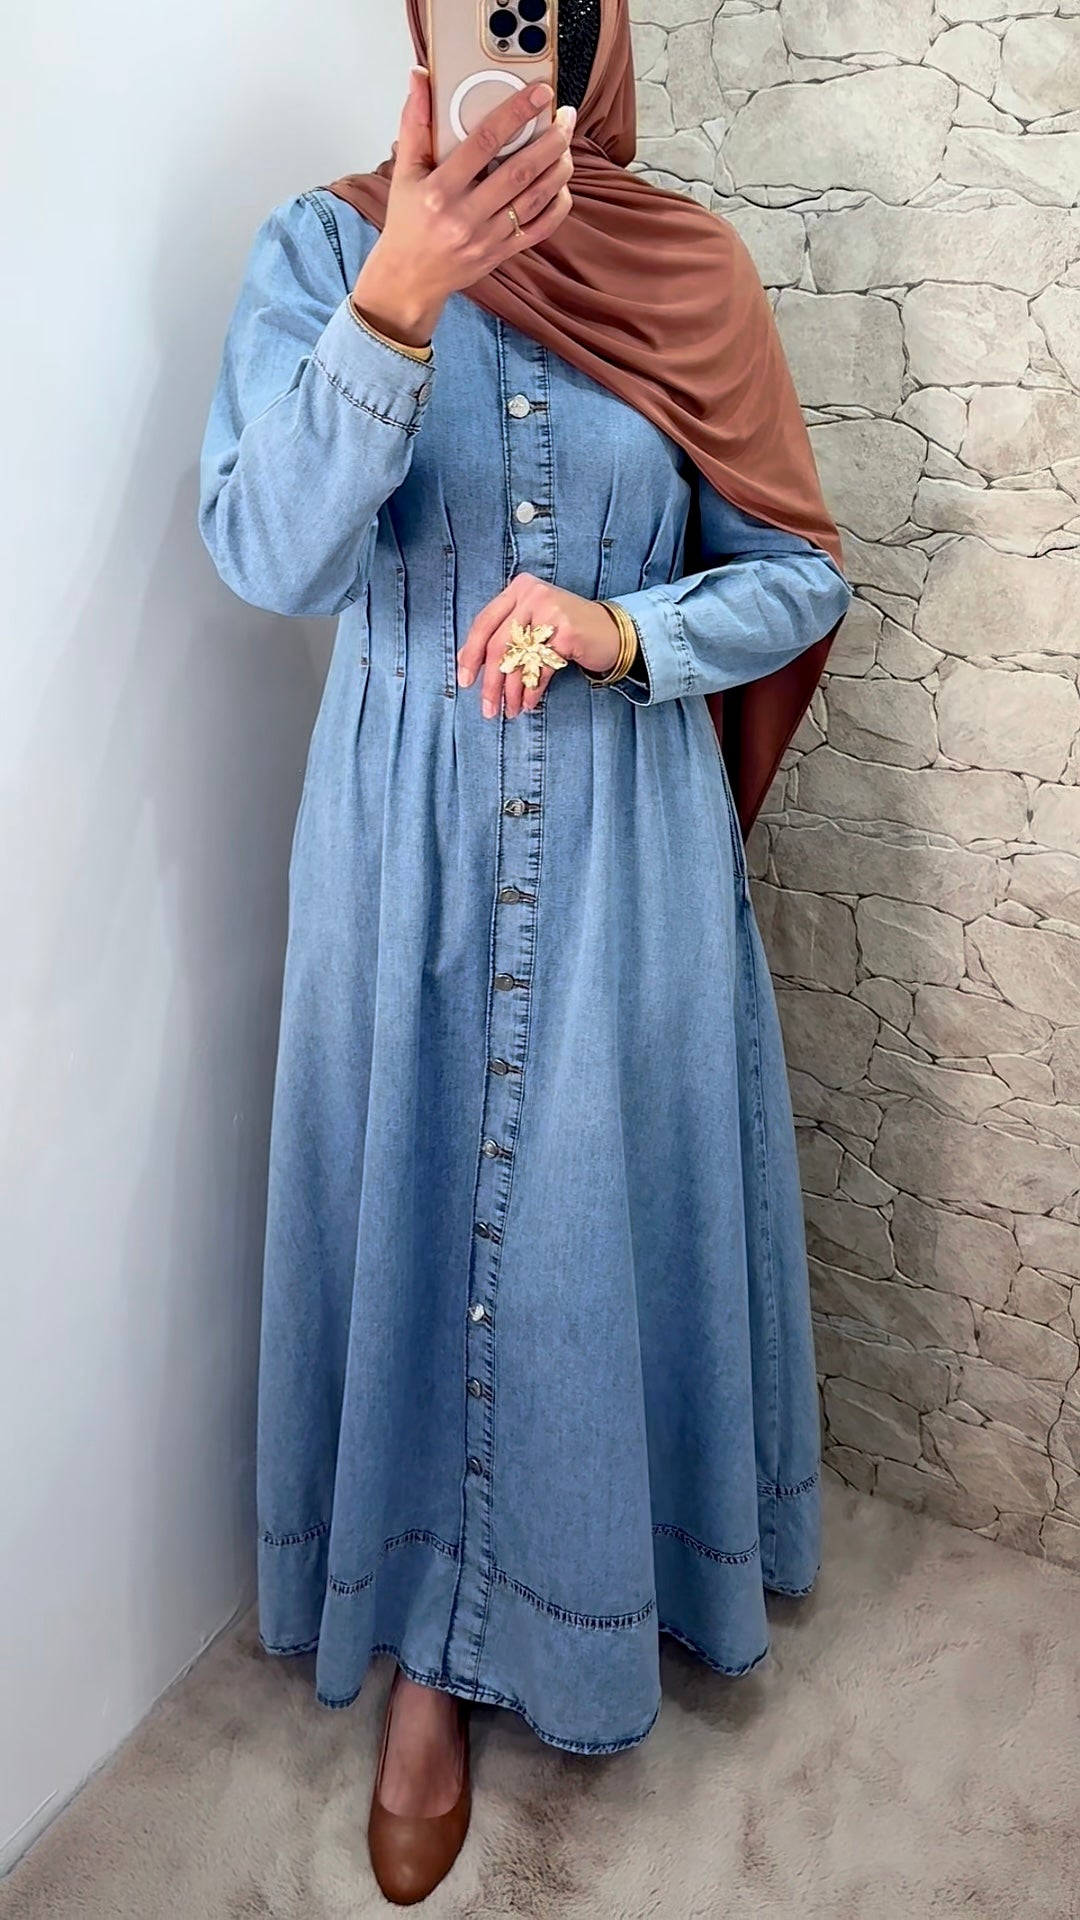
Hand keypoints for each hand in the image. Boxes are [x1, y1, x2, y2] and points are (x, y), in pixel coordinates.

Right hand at [350, 69, 575, 351]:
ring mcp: (487, 238)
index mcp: (440, 190)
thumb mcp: (404, 172)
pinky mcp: (501, 254)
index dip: (516, 113)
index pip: (484, 142)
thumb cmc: (408, 221)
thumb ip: (415, 124)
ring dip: (558, 167)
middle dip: (550, 139)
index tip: (539, 93)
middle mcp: (466, 216)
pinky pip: (540, 229)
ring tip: (566, 142)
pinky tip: (561, 183)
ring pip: (536, 198)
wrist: (409, 278)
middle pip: (520, 171)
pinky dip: (557, 205)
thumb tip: (420, 79)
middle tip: (565, 116)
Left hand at [457, 575, 623, 719]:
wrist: (611, 631)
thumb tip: (465, 659)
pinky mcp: (567, 631)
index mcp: (518, 589)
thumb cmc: (566, 630)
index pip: (483, 623)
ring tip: (510, 710)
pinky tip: (529, 702)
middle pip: (499, 644)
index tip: (465, 680)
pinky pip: (541, 668)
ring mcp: (551, 610)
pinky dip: (532, 690)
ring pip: (519, 659)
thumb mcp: (531, 624)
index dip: (471, 655)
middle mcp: (532, 594)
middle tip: (488, 707)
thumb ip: (501, 635)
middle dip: (491, 682)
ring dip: (512, 691)